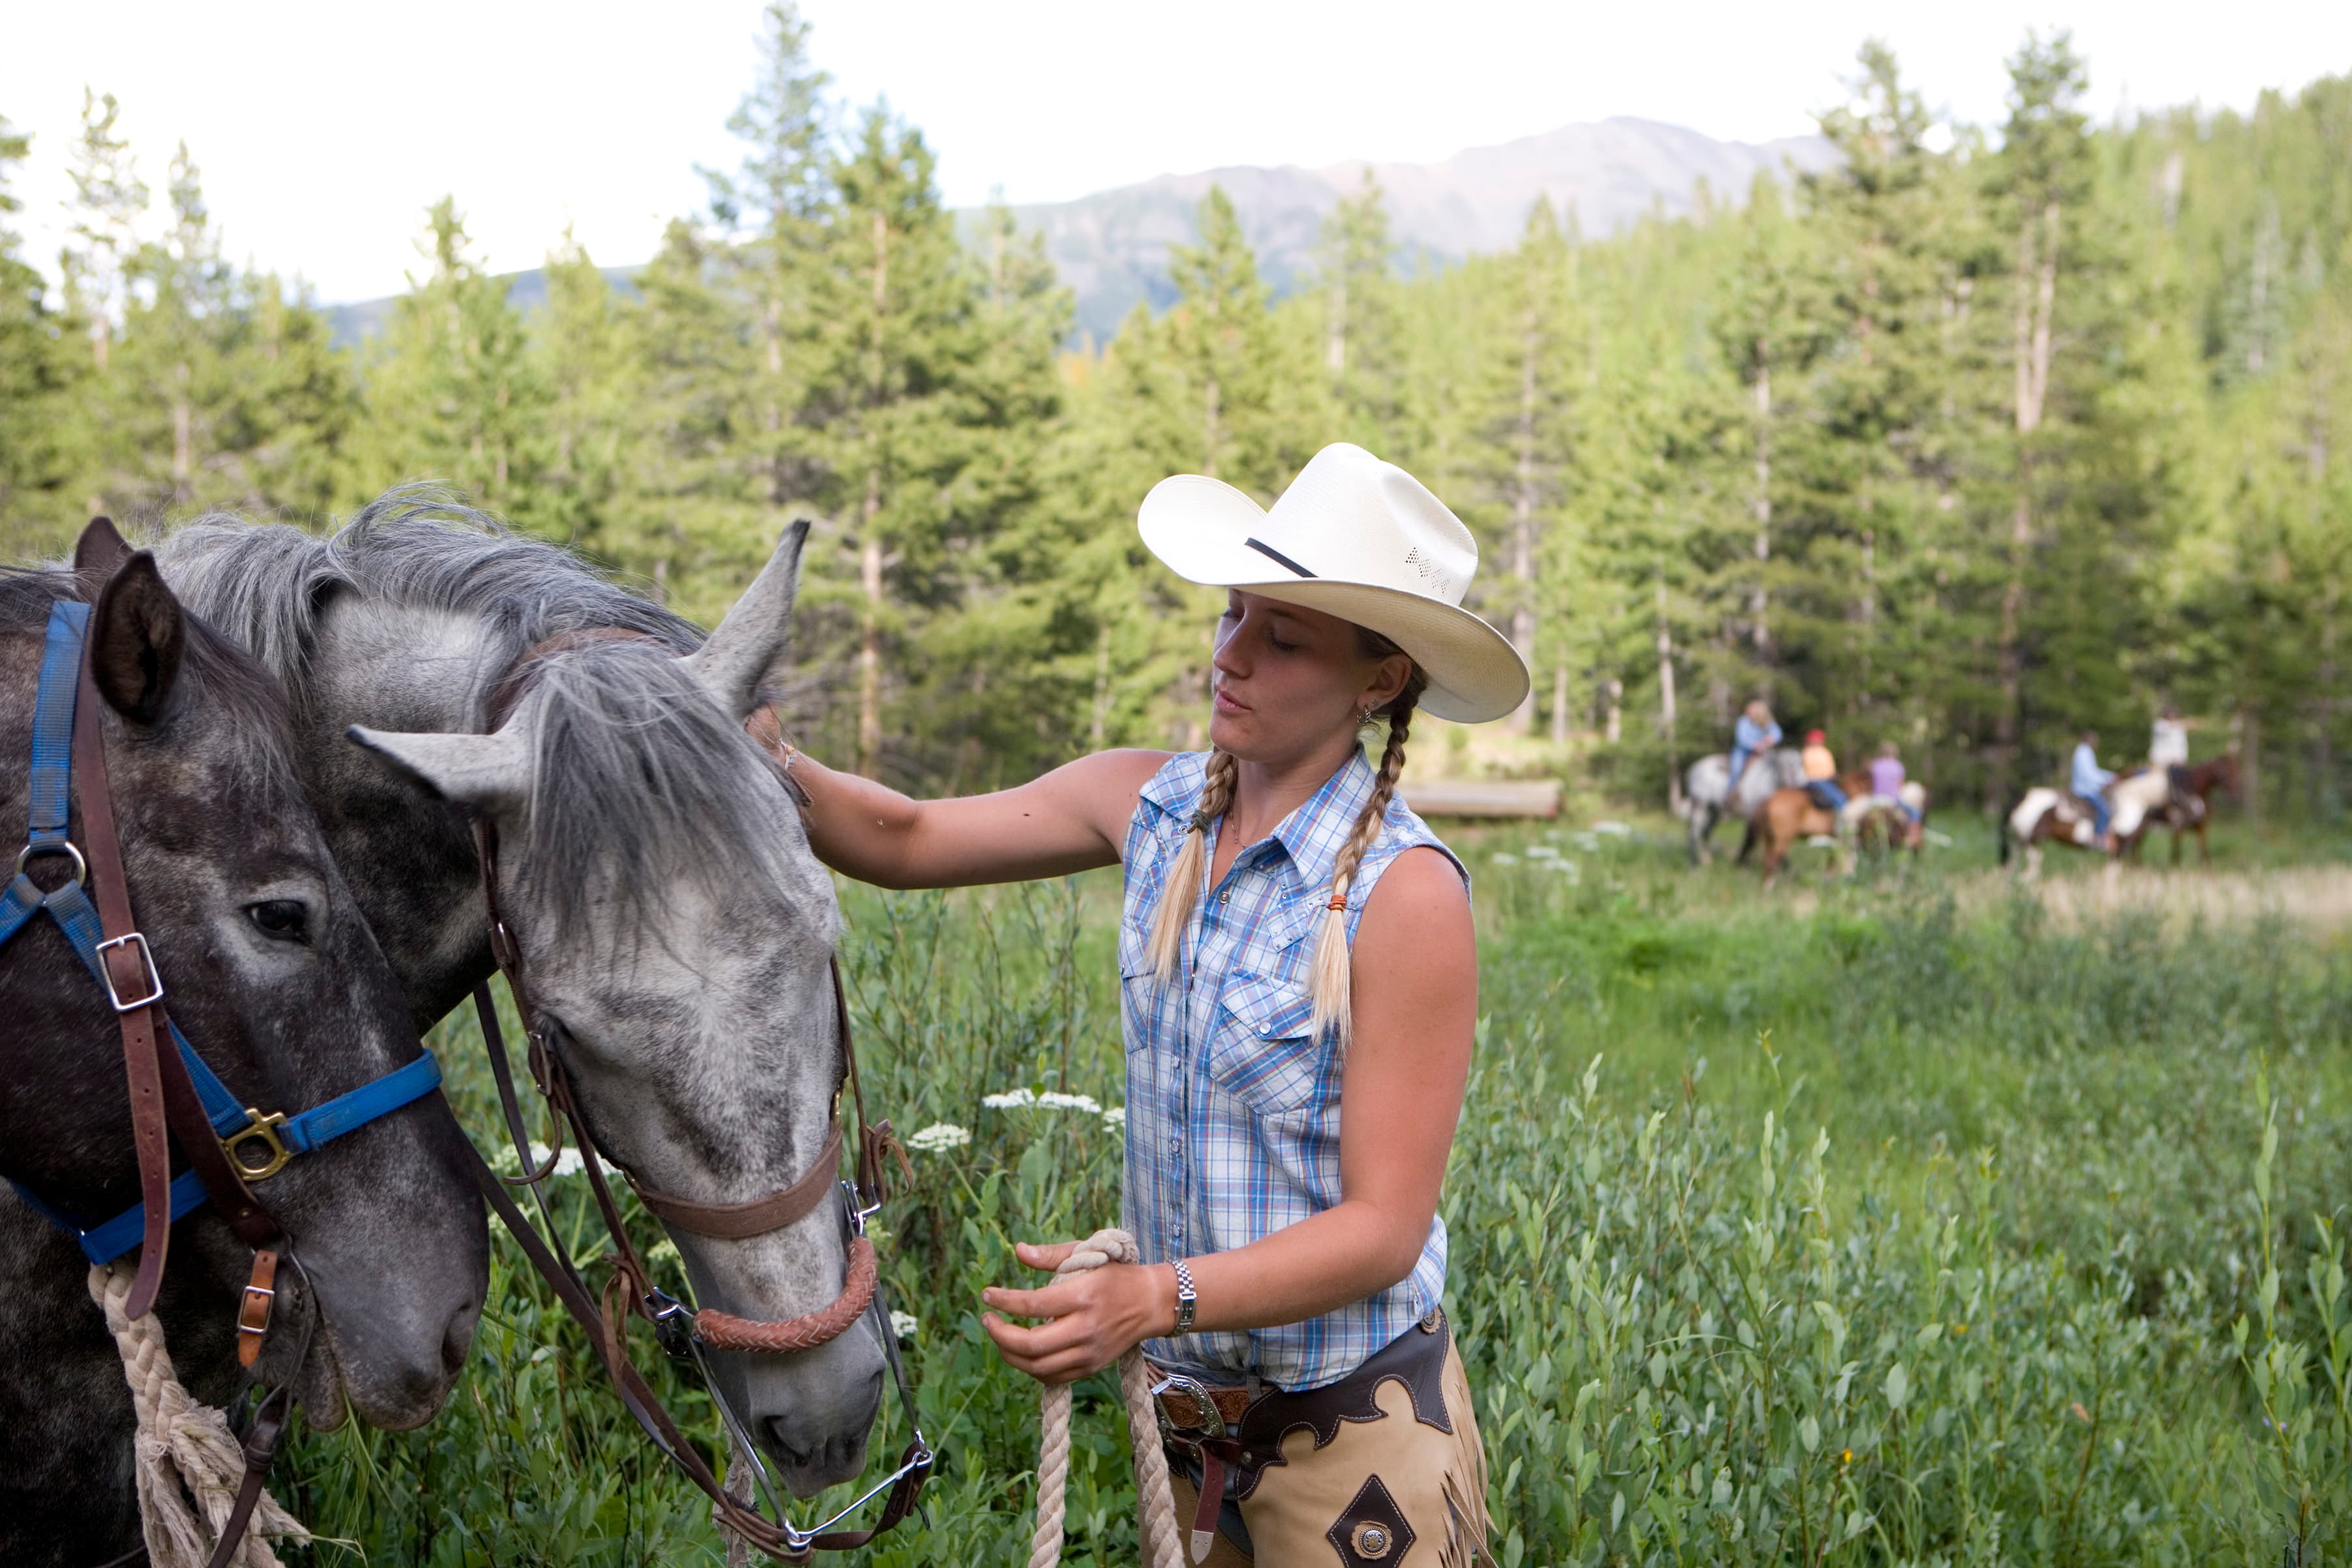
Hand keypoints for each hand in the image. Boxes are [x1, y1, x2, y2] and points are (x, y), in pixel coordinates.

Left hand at [980, 1240, 1170, 1385]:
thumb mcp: (1088, 1255)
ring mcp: (1089, 1352)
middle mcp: (1086, 1328)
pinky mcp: (1091, 1367)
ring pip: (1038, 1367)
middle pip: (1031, 1345)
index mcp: (1083, 1296)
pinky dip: (1030, 1368)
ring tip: (1000, 1335)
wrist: (1151, 1303)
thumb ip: (1051, 1255)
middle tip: (987, 1319)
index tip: (987, 1294)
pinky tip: (1022, 1352)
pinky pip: (1052, 1377)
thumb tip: (1018, 1251)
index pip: (1033, 1304)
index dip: (1004, 1301)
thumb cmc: (1116, 1274)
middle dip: (1000, 1334)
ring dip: (1010, 1354)